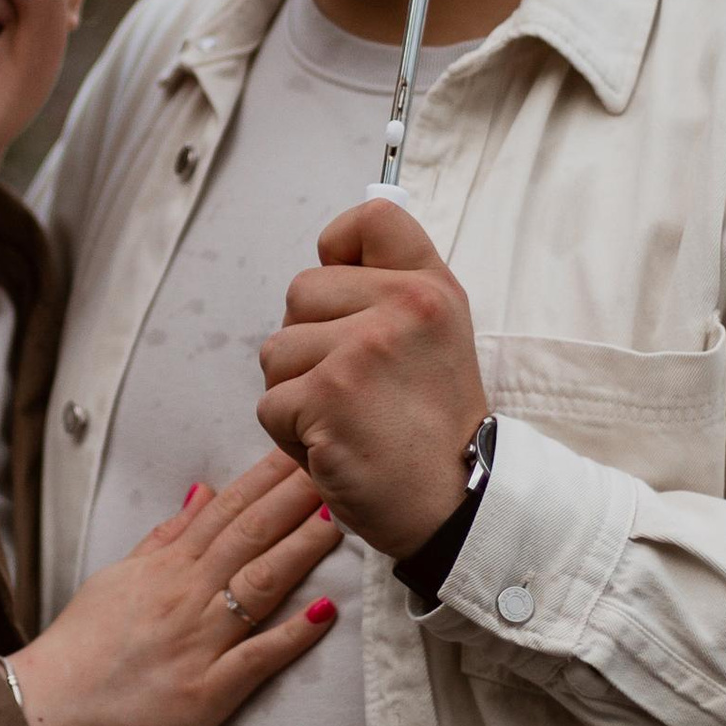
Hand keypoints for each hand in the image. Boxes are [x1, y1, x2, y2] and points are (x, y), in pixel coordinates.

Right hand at [11, 453, 337, 725]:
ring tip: (338, 521)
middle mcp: (185, 598)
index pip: (225, 512)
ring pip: (258, 586)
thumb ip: (165, 538)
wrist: (46, 709)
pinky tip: (324, 612)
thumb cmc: (81, 647)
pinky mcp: (206, 693)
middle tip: (334, 465)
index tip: (301, 449)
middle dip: (293, 499)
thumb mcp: (118, 577)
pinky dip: (291, 635)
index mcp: (166, 570)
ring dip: (300, 551)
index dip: (266, 479)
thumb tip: (202, 492)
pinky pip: (255, 659)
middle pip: (248, 537)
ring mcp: (198, 644)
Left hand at [255, 196, 488, 557]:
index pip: (372, 218)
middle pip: (301, 290)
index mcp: (431, 288)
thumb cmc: (434, 429)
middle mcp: (403, 307)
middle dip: (310, 343)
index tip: (347, 290)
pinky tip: (336, 447)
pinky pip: (270, 402)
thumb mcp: (438, 338)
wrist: (454, 507)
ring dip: (297, 392)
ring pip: (277, 349)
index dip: (340, 248)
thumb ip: (392, 290)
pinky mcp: (328, 397)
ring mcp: (363, 351)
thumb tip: (330, 252)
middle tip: (358, 388)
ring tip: (348, 420)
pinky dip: (290, 436)